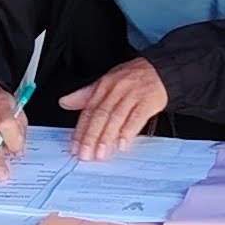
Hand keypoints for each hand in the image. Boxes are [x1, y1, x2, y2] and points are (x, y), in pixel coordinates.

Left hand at [57, 57, 171, 158]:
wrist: (160, 70)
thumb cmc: (132, 79)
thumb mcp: (106, 82)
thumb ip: (85, 95)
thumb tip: (64, 102)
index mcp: (104, 86)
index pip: (89, 110)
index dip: (81, 129)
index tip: (75, 146)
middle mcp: (117, 90)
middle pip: (100, 115)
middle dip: (91, 136)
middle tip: (85, 154)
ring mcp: (133, 95)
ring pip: (116, 117)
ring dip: (107, 137)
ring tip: (100, 153)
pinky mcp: (148, 101)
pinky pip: (137, 118)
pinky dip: (129, 131)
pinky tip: (123, 143)